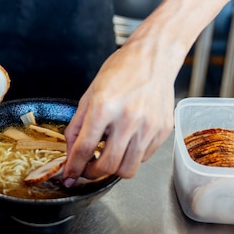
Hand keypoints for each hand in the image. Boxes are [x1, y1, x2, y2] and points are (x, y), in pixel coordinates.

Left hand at [63, 27, 184, 182]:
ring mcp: (149, 127)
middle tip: (87, 169)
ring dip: (113, 170)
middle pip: (107, 166)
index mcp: (104, 107)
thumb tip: (71, 152)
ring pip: (128, 169)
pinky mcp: (163, 130)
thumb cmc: (121, 70)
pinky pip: (144, 158)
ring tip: (106, 158)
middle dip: (92, 174)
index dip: (73, 168)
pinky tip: (126, 143)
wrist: (154, 57)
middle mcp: (128, 119)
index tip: (69, 176)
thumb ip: (77, 125)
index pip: (84, 149)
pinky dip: (131, 157)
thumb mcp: (90, 94)